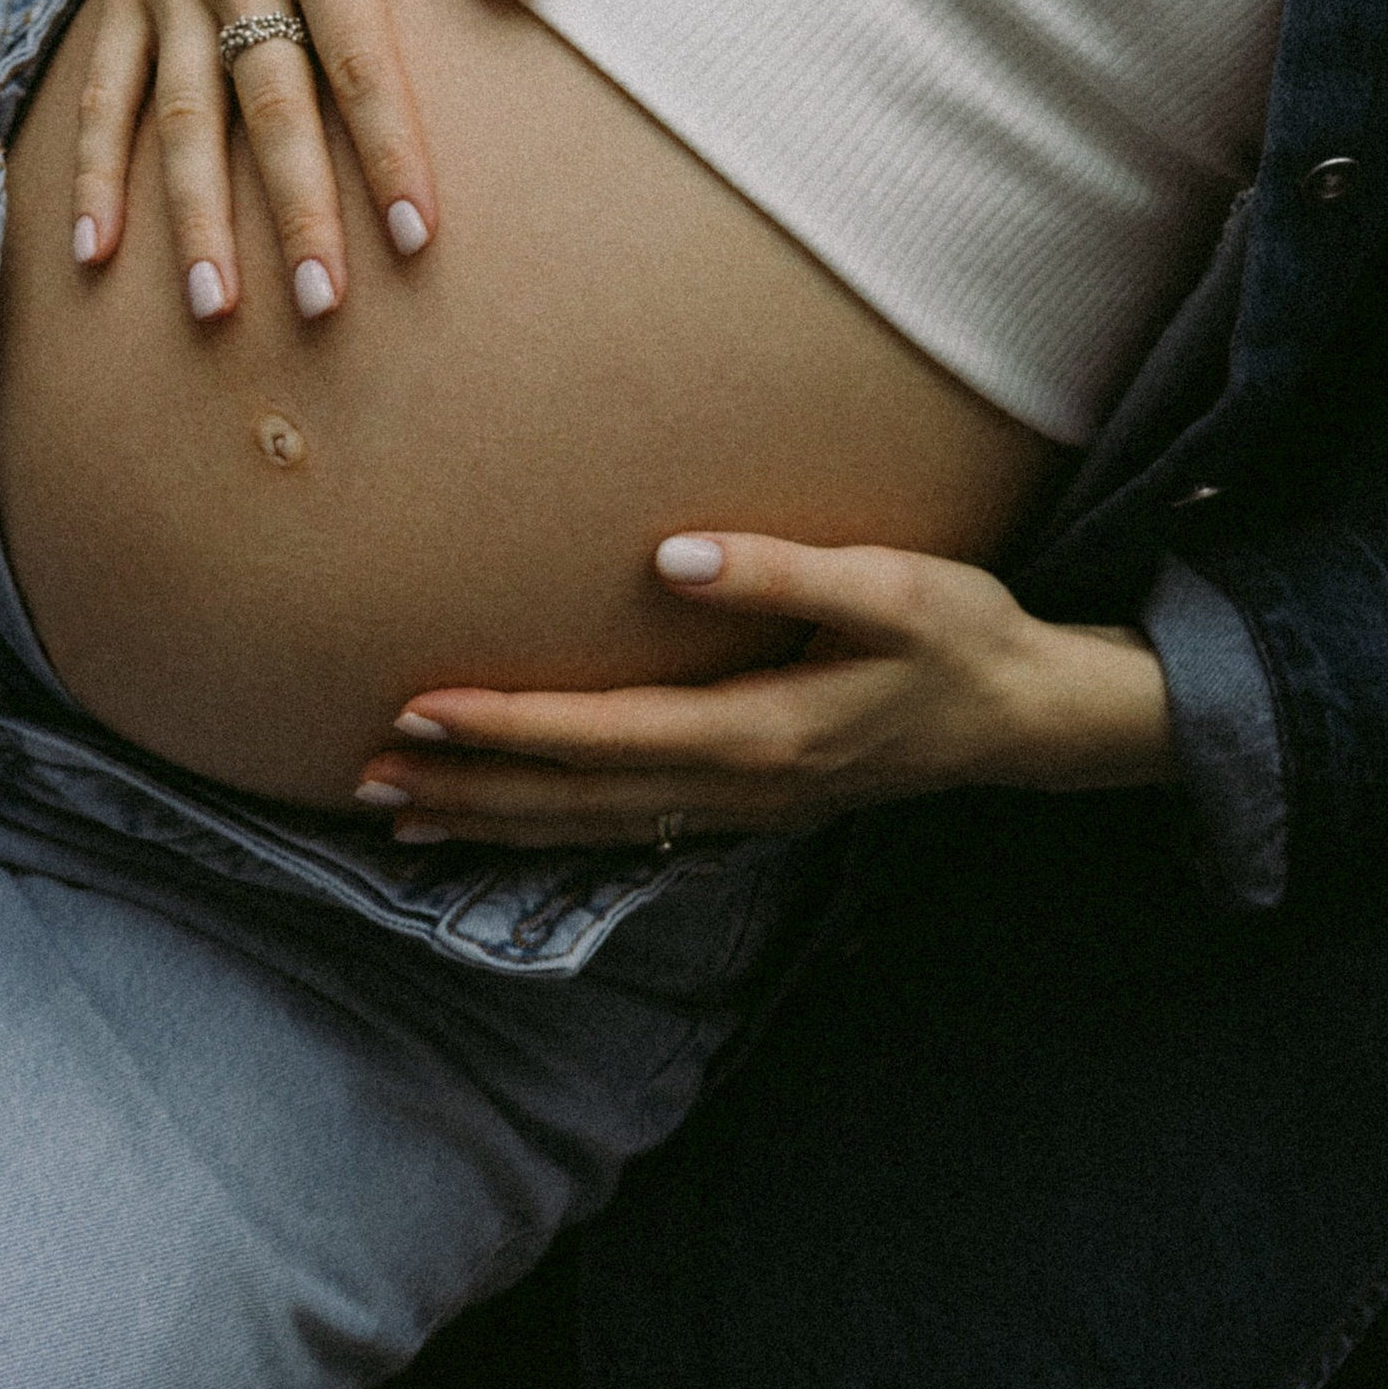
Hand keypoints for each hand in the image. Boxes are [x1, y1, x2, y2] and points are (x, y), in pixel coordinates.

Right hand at [70, 0, 547, 320]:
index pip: (361, 58)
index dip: (390, 147)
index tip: (418, 232)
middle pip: (271, 103)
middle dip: (297, 208)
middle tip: (324, 301)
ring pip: (184, 115)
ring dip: (195, 215)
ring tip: (216, 308)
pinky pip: (106, 93)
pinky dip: (95, 172)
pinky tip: (98, 253)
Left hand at [353, 535, 1176, 849]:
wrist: (1023, 718)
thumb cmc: (961, 638)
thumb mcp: (893, 588)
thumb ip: (783, 573)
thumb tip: (671, 554)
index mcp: (760, 732)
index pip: (602, 736)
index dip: (507, 728)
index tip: (419, 708)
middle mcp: (737, 787)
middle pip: (574, 801)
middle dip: (467, 789)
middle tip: (364, 777)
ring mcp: (740, 810)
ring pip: (590, 829)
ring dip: (492, 821)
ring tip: (400, 814)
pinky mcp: (747, 806)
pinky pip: (624, 833)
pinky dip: (550, 834)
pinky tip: (505, 825)